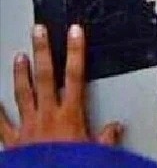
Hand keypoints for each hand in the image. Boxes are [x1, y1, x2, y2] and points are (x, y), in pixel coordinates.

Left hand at [0, 24, 122, 147]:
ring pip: (23, 93)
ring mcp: (27, 126)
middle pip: (46, 76)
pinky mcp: (12, 141)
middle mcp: (47, 115)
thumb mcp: (97, 153)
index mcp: (70, 114)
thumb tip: (115, 128)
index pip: (75, 75)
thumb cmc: (72, 165)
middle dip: (43, 52)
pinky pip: (2, 124)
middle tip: (39, 32)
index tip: (75, 32)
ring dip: (21, 73)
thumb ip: (106, 138)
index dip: (76, 51)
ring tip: (18, 56)